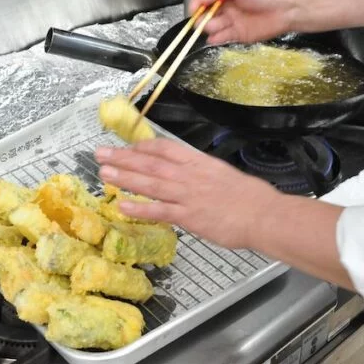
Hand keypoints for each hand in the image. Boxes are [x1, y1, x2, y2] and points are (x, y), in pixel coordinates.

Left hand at [95, 138, 281, 248]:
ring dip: (125, 177)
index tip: (126, 146)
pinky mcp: (188, 216)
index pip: (164, 149)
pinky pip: (159, 211)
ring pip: (150, 183)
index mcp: (198, 161)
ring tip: (104, 173)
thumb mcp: (222, 173)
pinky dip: (139, 207)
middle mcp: (189, 175)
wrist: (263, 214)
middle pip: (150, 163)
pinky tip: (121, 205)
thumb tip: (187, 173)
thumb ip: (201, 172)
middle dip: (123, 157)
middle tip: (100, 154)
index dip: (142, 147)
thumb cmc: (250, 196)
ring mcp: (187, 195)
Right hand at [189, 0, 297, 44]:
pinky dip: (215, 39)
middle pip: (206, 14)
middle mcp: (228, 6)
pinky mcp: (239, 35)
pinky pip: (222, 38)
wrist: (289, 7)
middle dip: (201, 17)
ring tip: (212, 27)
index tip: (193, 9)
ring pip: (212, 27)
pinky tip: (214, 38)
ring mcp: (233, 21)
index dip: (197, 3)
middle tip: (204, 20)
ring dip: (208, 27)